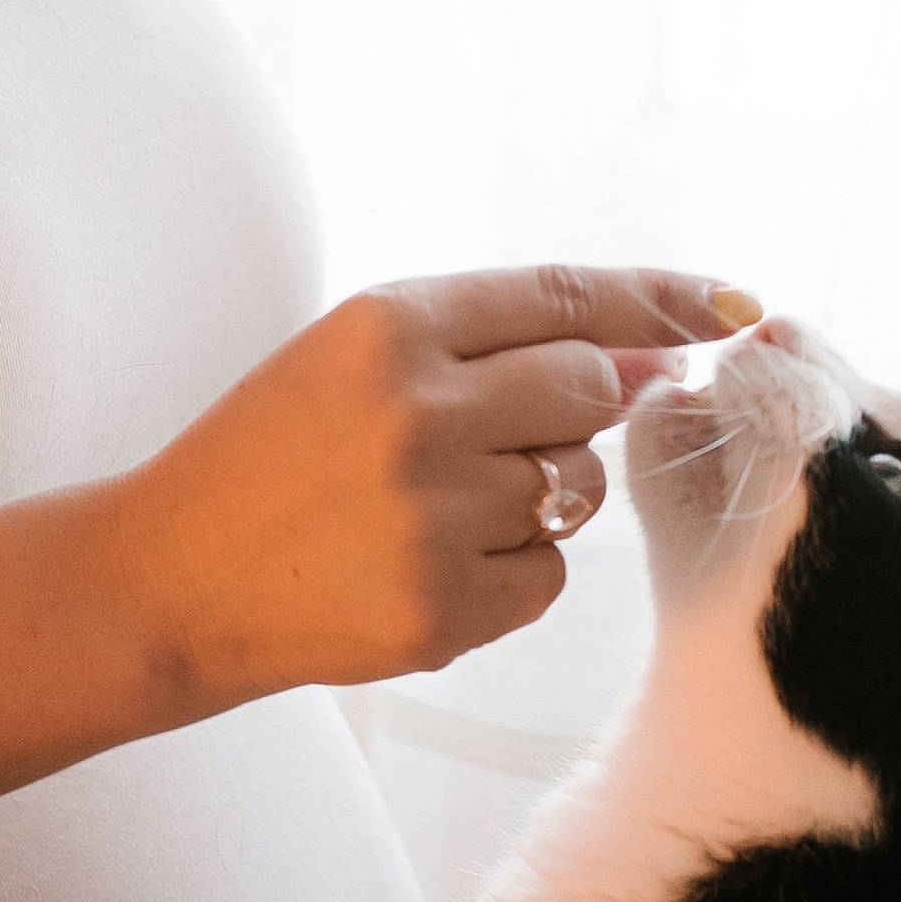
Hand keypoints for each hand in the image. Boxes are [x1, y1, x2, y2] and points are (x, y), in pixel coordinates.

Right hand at [110, 264, 753, 708]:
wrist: (167, 578)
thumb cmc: (269, 459)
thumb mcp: (353, 363)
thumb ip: (495, 347)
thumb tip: (658, 360)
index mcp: (388, 324)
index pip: (568, 297)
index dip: (663, 300)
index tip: (732, 307)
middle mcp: (418, 409)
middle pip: (588, 388)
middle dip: (572, 410)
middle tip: (493, 439)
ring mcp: (433, 512)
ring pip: (574, 487)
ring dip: (533, 497)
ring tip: (428, 509)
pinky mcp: (444, 605)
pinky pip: (548, 576)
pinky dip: (508, 573)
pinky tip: (421, 567)